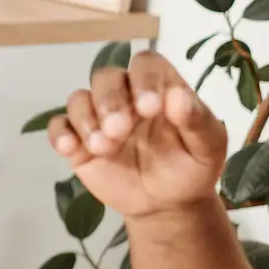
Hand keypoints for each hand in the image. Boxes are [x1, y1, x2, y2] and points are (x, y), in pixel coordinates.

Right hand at [48, 50, 228, 218]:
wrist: (168, 205)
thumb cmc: (192, 168)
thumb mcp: (208, 147)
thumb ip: (197, 120)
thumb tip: (178, 95)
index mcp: (159, 88)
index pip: (146, 64)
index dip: (144, 78)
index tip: (149, 108)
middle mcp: (126, 96)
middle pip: (106, 77)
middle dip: (109, 101)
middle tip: (119, 130)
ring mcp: (99, 117)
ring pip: (79, 99)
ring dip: (86, 119)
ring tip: (102, 147)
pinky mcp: (79, 141)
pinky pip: (60, 126)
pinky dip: (60, 134)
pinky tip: (69, 149)